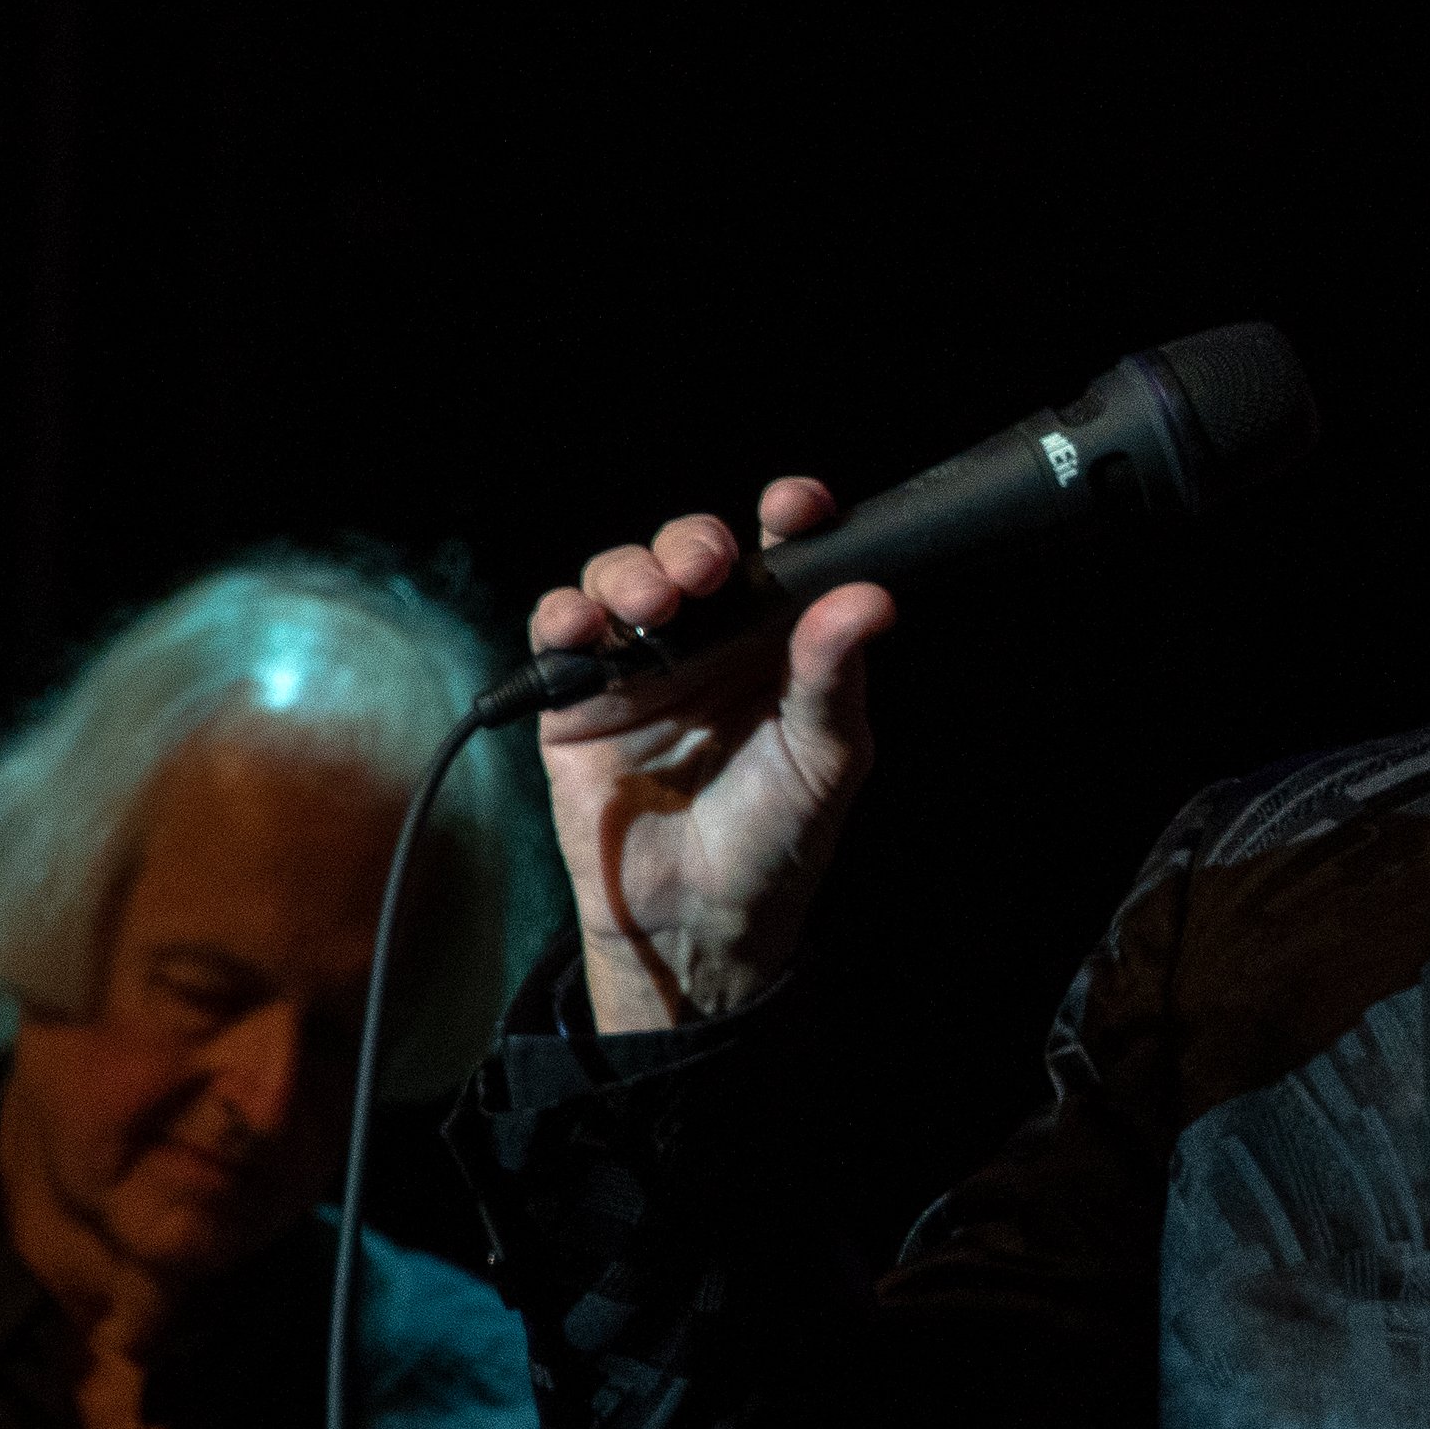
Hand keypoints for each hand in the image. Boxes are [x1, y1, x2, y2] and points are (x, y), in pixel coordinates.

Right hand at [527, 478, 897, 1031]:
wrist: (699, 922)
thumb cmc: (778, 838)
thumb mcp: (825, 759)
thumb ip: (835, 678)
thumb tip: (870, 599)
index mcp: (777, 641)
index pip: (782, 556)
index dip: (788, 517)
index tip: (793, 506)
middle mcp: (709, 639)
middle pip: (691, 552)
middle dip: (693, 542)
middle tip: (703, 570)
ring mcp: (640, 663)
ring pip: (622, 579)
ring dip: (629, 574)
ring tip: (650, 607)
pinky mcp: (578, 698)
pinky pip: (558, 636)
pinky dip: (563, 619)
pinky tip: (582, 629)